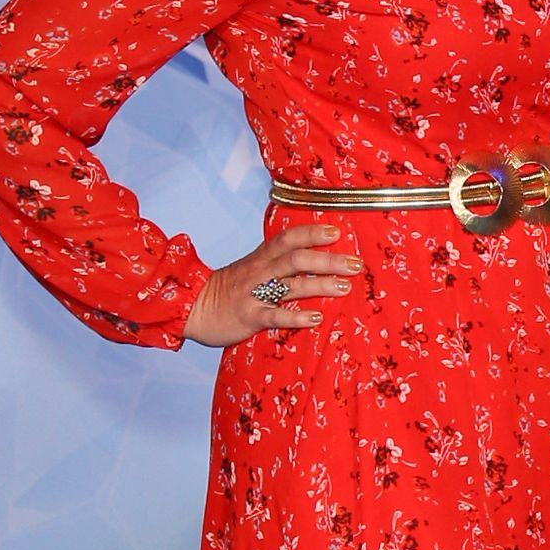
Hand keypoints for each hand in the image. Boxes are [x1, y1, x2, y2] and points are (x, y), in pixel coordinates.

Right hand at [182, 225, 361, 346]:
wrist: (193, 307)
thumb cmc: (231, 289)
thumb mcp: (252, 268)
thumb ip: (278, 262)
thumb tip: (315, 258)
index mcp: (261, 258)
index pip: (288, 238)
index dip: (311, 233)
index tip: (336, 231)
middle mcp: (260, 272)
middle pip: (296, 260)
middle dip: (327, 260)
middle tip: (355, 264)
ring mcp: (255, 294)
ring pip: (291, 286)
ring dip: (320, 285)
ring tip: (345, 287)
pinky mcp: (250, 317)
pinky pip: (275, 316)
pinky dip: (297, 317)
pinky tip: (317, 318)